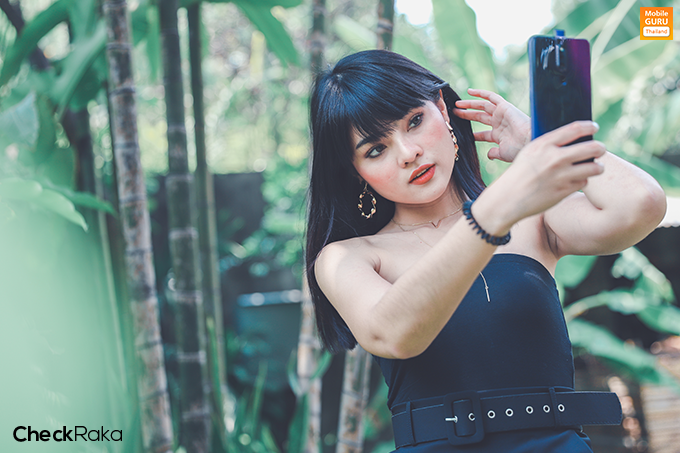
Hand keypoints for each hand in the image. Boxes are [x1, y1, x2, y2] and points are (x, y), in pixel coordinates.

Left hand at [454, 88, 529, 162]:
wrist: (529, 141)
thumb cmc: (518, 149)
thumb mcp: (503, 153)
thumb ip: (494, 153)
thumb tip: (489, 155)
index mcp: (499, 136)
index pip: (482, 134)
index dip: (472, 134)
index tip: (461, 133)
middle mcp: (499, 123)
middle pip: (480, 117)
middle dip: (467, 115)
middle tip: (455, 113)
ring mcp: (501, 114)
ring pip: (482, 106)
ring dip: (470, 104)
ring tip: (457, 104)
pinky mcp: (504, 106)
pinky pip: (491, 96)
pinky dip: (481, 93)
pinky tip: (469, 91)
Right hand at [473, 121, 605, 233]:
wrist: (508, 199)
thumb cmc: (519, 174)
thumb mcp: (530, 153)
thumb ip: (549, 144)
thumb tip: (573, 138)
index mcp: (544, 144)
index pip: (575, 129)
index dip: (588, 127)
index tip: (594, 127)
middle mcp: (555, 158)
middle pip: (592, 148)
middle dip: (600, 148)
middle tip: (600, 149)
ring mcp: (561, 176)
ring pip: (594, 168)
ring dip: (597, 167)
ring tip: (596, 167)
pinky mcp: (564, 191)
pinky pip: (583, 182)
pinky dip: (581, 181)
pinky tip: (574, 181)